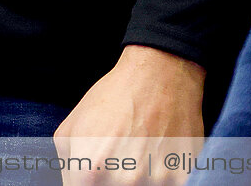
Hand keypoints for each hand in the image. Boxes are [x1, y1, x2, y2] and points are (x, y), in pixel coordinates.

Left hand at [55, 45, 204, 183]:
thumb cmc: (112, 98)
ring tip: (141, 153)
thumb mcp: (71, 127)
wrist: (159, 75)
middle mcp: (123, 181)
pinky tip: (158, 154)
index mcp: (89, 171)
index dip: (89, 183)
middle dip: (113, 181)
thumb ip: (66, 166)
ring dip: (141, 179)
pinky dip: (162, 175)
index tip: (97, 174)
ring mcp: (155, 181)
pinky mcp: (183, 178)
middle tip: (121, 157)